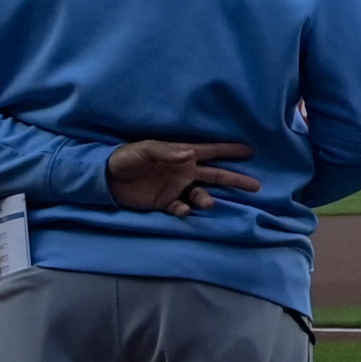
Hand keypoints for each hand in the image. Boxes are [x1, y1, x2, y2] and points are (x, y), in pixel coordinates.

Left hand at [106, 139, 259, 216]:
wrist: (104, 179)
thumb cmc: (125, 158)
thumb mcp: (144, 150)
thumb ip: (167, 152)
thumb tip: (190, 154)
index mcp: (182, 156)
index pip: (211, 152)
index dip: (230, 150)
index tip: (250, 150)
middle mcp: (184, 172)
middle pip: (216, 175)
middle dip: (235, 179)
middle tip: (256, 186)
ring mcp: (175, 188)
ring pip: (201, 194)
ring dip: (207, 198)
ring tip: (207, 203)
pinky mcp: (164, 203)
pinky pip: (181, 208)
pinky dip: (185, 211)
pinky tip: (184, 211)